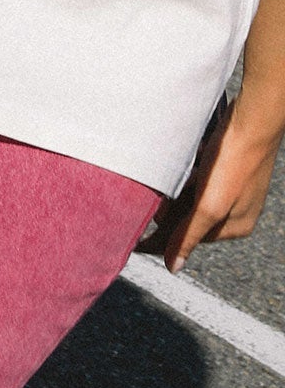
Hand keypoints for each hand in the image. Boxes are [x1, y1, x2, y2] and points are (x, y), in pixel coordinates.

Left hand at [155, 103, 281, 271]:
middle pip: (189, 219)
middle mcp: (235, 211)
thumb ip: (188, 235)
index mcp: (234, 227)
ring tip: (153, 185)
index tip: (134, 243)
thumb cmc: (233, 162)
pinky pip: (196, 180)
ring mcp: (231, 189)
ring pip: (190, 199)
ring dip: (171, 194)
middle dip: (165, 213)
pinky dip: (182, 177)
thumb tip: (173, 267)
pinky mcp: (224, 168)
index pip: (189, 240)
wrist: (252, 120)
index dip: (161, 240)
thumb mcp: (208, 205)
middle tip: (143, 204)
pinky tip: (174, 167)